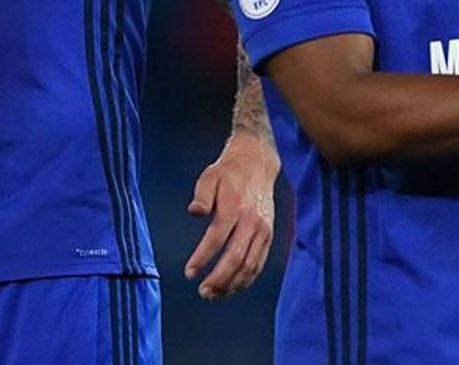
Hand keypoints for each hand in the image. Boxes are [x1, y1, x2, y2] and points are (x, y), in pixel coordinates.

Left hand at [183, 131, 276, 299]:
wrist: (257, 164)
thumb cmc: (228, 173)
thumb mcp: (209, 177)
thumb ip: (202, 196)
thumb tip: (194, 212)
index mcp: (235, 207)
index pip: (217, 238)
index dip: (202, 258)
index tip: (189, 272)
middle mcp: (252, 221)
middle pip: (236, 258)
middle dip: (219, 278)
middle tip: (202, 291)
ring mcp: (263, 230)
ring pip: (250, 265)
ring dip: (233, 284)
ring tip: (214, 294)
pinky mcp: (268, 235)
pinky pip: (259, 263)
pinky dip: (247, 279)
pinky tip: (232, 287)